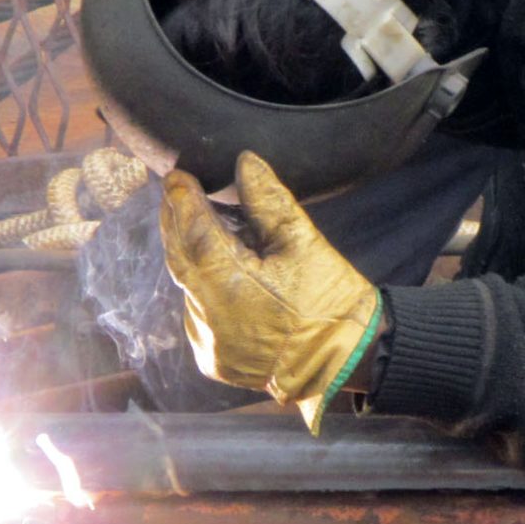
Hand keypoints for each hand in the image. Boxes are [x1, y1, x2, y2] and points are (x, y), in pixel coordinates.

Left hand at [161, 151, 381, 433]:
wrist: (346, 361)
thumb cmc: (330, 300)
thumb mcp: (304, 242)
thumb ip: (268, 201)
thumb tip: (244, 162)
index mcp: (232, 288)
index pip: (194, 234)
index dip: (183, 202)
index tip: (178, 175)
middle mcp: (210, 320)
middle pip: (181, 260)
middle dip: (177, 223)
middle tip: (179, 192)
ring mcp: (208, 344)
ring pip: (189, 287)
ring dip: (196, 258)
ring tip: (215, 233)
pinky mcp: (212, 360)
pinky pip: (199, 313)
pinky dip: (206, 291)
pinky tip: (227, 276)